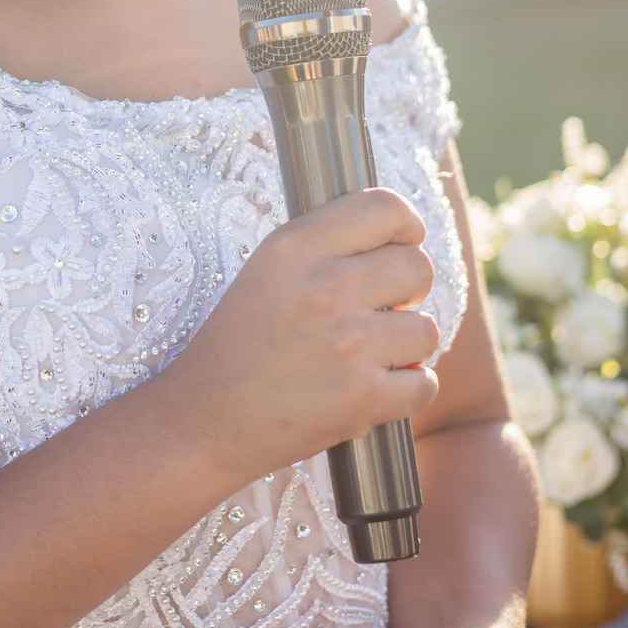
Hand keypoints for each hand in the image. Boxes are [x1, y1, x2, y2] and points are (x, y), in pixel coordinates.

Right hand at [157, 188, 439, 485]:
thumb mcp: (266, 271)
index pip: (384, 207)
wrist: (202, 420)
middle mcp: (324, 286)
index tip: (402, 246)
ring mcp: (347, 343)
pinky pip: (425, 384)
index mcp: (295, 246)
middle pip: (418, 267)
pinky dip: (405, 393)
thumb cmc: (236, 346)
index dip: (407, 226)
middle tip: (382, 312)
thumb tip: (399, 241)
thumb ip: (325, 248)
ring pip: (426, 329)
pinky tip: (370, 392)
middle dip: (409, 292)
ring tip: (367, 358)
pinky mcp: (362, 398)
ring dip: (406, 348)